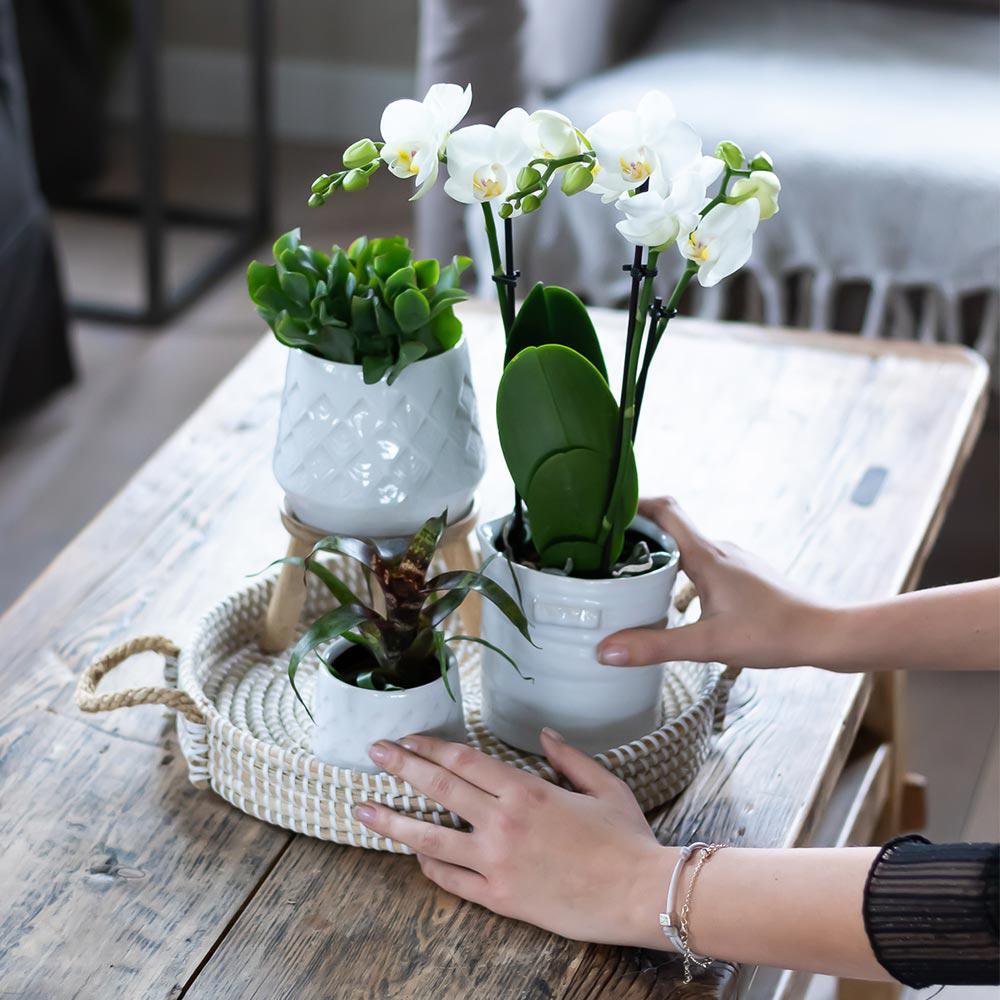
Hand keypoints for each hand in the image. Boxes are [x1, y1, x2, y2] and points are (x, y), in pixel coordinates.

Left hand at [356, 729, 674, 948]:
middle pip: (439, 785)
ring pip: (431, 836)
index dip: (430, 746)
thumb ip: (569, 757)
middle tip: (373, 752)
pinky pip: (453, 880)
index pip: (463, 759)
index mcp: (525, 789)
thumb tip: (544, 735)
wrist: (638, 894)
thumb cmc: (626, 838)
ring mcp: (496, 862)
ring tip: (363, 811)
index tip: (407, 738)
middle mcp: (502, 821)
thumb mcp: (604, 785)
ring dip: (393, 821)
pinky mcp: (500, 897)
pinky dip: (430, 866)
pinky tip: (415, 855)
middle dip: (400, 766)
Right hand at [598, 497, 829, 668]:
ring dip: (658, 556)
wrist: (826, 635)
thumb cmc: (774, 634)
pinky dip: (680, 572)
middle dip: (635, 535)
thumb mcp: (708, 644)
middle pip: (669, 528)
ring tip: (629, 578)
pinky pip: (702, 563)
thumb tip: (606, 650)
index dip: (633, 503)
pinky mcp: (743, 576)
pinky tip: (673, 600)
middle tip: (602, 553)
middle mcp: (719, 550)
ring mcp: (734, 561)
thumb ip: (655, 646)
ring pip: (686, 548)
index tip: (605, 512)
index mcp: (707, 555)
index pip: (664, 509)